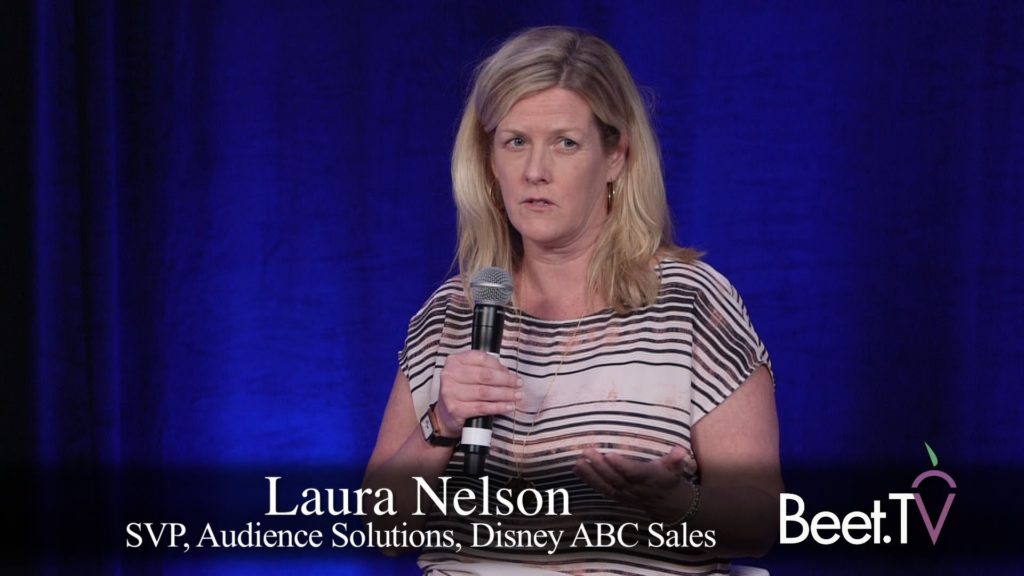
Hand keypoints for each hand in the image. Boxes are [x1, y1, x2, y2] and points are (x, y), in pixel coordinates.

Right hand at [435, 350, 522, 434]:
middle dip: (506, 380)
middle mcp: (450, 375)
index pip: (482, 358)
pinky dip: (498, 407)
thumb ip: (485, 368)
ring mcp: (451, 393)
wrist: (445, 414)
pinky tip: (508, 407)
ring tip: (517, 396)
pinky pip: (482, 407)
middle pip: (485, 376)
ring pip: (485, 392)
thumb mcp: (468, 374)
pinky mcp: (456, 409)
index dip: (500, 366)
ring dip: (505, 394)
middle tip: (518, 384)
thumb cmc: (460, 390)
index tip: (512, 374)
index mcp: (454, 361)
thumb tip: (508, 373)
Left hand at [574, 445, 697, 521]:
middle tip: (587, 451)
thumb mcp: (676, 469)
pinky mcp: (616, 495)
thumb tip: (680, 450)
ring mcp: (623, 493)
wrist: (667, 504)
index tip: (610, 455)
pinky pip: (600, 488)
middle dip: (600, 466)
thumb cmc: (669, 479)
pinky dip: (588, 480)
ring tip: (578, 461)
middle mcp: (634, 487)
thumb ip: (676, 459)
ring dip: (590, 474)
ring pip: (605, 484)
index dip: (622, 465)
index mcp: (648, 478)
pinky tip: (577, 469)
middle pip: (615, 478)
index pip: (633, 472)